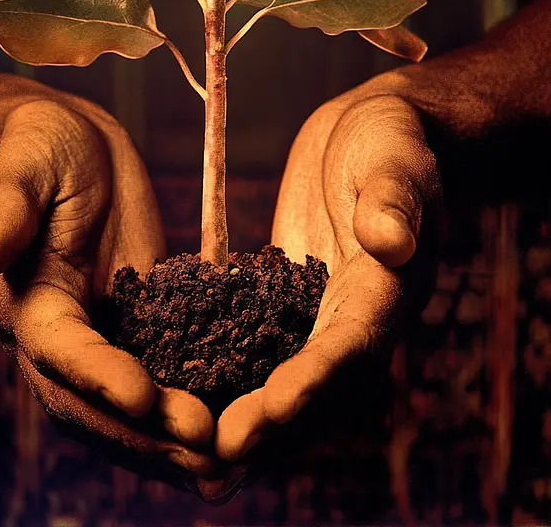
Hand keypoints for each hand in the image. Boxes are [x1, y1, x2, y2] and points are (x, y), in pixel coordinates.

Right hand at [0, 88, 216, 483]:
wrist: (69, 151)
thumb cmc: (39, 148)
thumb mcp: (24, 163)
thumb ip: (5, 203)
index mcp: (28, 301)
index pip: (61, 350)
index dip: (99, 375)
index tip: (143, 397)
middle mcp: (60, 337)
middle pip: (94, 404)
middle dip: (147, 433)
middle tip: (206, 451)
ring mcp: (101, 339)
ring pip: (128, 411)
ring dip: (172, 444)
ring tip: (228, 466)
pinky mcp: (139, 328)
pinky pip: (161, 380)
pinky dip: (188, 414)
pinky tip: (234, 433)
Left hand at [216, 73, 440, 462]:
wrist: (375, 132)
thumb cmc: (391, 137)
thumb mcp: (394, 154)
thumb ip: (394, 198)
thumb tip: (391, 242)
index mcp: (390, 287)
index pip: (352, 346)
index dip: (310, 383)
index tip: (265, 411)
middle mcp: (359, 314)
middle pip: (323, 388)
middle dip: (274, 425)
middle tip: (219, 453)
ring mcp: (325, 311)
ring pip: (294, 383)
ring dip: (254, 421)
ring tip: (200, 454)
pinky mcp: (292, 298)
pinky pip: (266, 348)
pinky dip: (236, 379)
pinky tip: (190, 398)